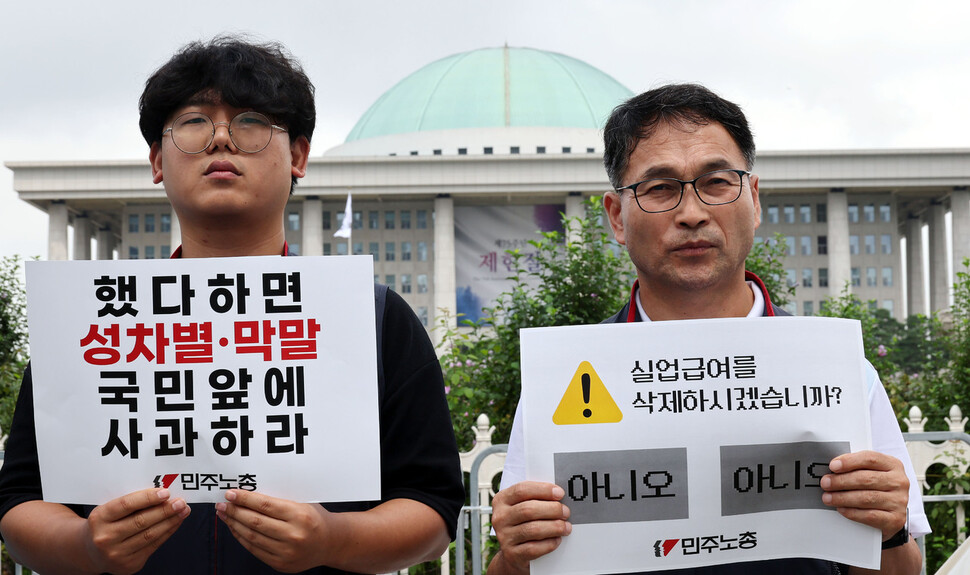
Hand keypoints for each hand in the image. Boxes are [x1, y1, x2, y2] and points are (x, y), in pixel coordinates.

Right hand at [84, 488, 190, 573]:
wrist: (90, 552)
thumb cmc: (105, 524)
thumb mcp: (109, 510)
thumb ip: (131, 503)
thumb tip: (163, 495)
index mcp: (99, 518)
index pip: (126, 505)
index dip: (147, 498)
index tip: (165, 492)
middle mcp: (105, 537)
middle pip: (141, 521)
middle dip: (164, 510)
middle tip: (180, 502)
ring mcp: (116, 553)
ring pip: (150, 535)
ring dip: (170, 521)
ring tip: (183, 511)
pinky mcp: (129, 564)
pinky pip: (153, 546)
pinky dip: (167, 532)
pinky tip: (175, 523)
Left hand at [216, 490, 330, 572]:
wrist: (330, 543)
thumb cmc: (315, 518)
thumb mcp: (302, 503)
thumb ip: (278, 500)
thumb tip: (248, 495)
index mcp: (300, 515)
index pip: (265, 505)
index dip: (244, 499)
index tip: (231, 494)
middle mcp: (293, 535)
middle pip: (255, 521)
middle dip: (235, 511)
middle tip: (222, 504)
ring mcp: (286, 552)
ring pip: (252, 537)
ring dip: (234, 524)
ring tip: (225, 515)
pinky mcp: (281, 564)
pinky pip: (255, 549)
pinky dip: (242, 538)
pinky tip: (235, 528)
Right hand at [488, 481, 570, 574]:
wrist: (513, 553)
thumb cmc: (523, 523)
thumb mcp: (523, 506)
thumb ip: (536, 498)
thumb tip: (558, 494)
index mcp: (502, 500)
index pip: (521, 490)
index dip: (543, 490)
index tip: (560, 493)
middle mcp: (500, 517)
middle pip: (528, 509)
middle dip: (552, 509)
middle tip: (566, 512)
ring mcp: (504, 537)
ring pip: (533, 529)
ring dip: (554, 527)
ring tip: (566, 527)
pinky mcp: (512, 554)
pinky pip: (534, 548)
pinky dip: (549, 543)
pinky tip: (557, 539)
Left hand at [821, 451, 908, 539]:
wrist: (891, 514)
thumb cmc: (877, 488)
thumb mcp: (872, 472)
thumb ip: (856, 467)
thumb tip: (832, 467)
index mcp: (893, 464)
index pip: (870, 459)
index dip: (849, 462)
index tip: (833, 466)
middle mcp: (899, 482)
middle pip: (866, 479)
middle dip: (841, 481)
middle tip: (825, 483)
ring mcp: (899, 501)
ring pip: (867, 498)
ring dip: (843, 498)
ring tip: (828, 497)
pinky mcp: (896, 519)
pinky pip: (870, 515)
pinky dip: (852, 512)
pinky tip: (841, 509)